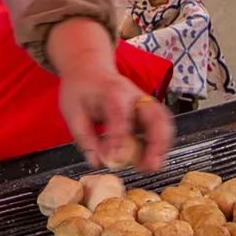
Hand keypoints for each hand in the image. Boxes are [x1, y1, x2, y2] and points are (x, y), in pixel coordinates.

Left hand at [46, 18, 173, 170]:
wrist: (89, 69)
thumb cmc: (80, 89)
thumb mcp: (72, 112)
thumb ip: (85, 138)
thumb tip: (98, 161)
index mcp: (112, 92)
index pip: (119, 115)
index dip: (119, 138)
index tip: (115, 159)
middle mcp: (134, 95)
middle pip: (154, 115)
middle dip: (157, 141)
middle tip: (151, 165)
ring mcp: (144, 102)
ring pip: (163, 120)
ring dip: (162, 144)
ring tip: (153, 165)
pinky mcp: (148, 110)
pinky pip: (161, 125)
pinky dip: (161, 142)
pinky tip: (152, 158)